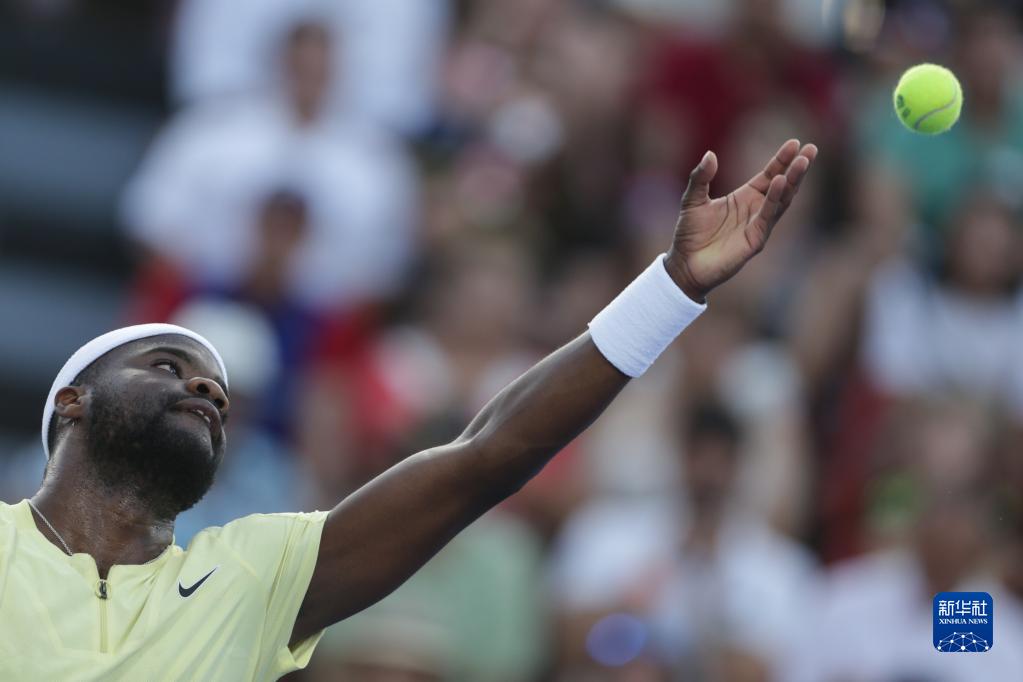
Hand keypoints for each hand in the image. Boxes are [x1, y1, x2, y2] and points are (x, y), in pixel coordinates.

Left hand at [664, 139, 817, 301]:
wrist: (684, 264)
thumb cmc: (690, 234)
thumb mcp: (692, 199)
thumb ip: (700, 177)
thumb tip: (710, 154)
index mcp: (745, 198)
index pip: (769, 175)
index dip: (782, 160)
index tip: (795, 143)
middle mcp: (756, 210)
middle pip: (782, 185)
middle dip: (797, 168)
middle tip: (811, 149)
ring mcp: (758, 225)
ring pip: (781, 201)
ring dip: (792, 181)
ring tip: (802, 162)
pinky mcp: (754, 240)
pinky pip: (767, 217)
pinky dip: (774, 200)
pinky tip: (780, 183)